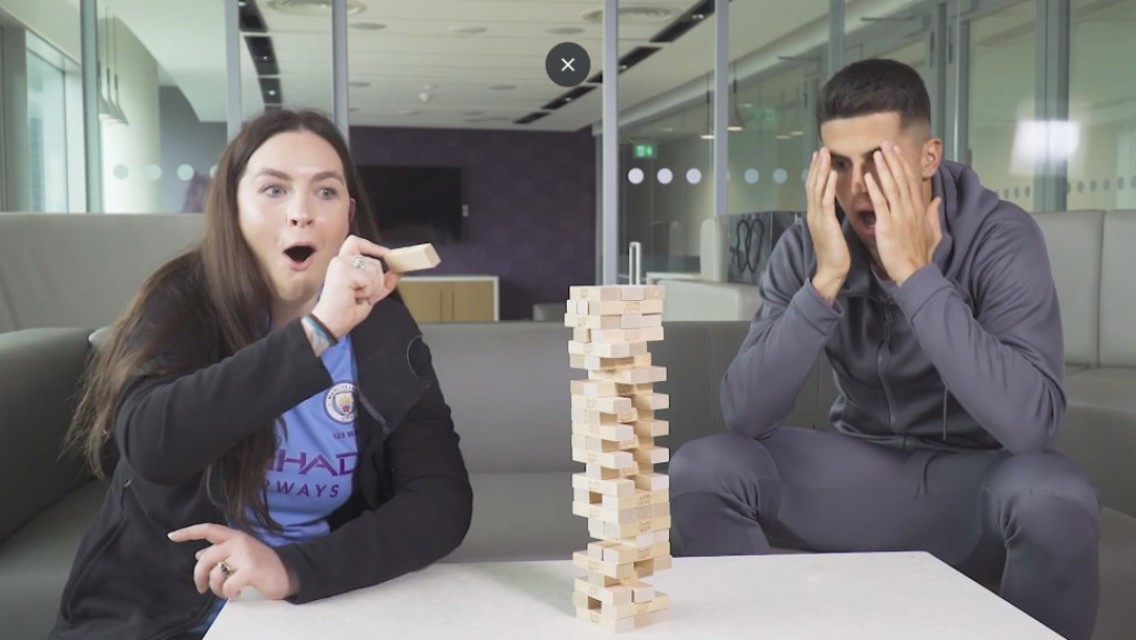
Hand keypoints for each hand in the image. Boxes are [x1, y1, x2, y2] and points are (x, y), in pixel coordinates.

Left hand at [168, 523, 296, 600]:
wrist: (289, 573)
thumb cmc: (263, 565)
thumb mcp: (241, 554)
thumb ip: (221, 553)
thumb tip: (199, 555)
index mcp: (235, 536)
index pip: (207, 529)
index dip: (188, 532)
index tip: (171, 536)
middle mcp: (238, 541)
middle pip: (204, 558)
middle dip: (199, 576)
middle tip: (202, 588)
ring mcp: (245, 554)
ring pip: (215, 574)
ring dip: (216, 588)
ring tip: (226, 591)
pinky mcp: (250, 569)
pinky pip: (227, 585)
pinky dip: (228, 593)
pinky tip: (237, 592)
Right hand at [312, 235, 401, 338]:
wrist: (331, 323)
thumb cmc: (346, 310)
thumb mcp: (371, 293)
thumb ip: (383, 281)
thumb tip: (398, 271)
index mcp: (343, 263)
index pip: (357, 243)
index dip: (373, 247)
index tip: (387, 254)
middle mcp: (340, 260)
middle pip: (375, 262)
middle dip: (377, 282)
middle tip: (363, 295)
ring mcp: (341, 263)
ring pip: (375, 270)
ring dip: (372, 288)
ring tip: (357, 296)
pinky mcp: (343, 270)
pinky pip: (369, 279)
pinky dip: (367, 292)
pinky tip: (354, 296)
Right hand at [806, 148, 850, 302]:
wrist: (831, 270)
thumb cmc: (836, 254)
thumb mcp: (832, 231)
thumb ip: (831, 217)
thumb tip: (834, 207)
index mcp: (816, 214)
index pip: (815, 188)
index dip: (817, 172)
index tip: (820, 157)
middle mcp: (813, 213)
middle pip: (812, 184)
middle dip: (816, 166)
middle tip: (821, 149)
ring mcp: (817, 217)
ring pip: (817, 188)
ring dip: (821, 170)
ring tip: (824, 154)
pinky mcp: (825, 223)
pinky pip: (826, 200)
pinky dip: (829, 185)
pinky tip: (833, 174)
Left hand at [864, 141, 941, 283]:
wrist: (914, 272)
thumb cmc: (920, 255)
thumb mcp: (932, 232)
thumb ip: (933, 214)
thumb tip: (936, 200)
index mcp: (919, 209)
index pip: (911, 181)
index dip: (904, 164)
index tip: (898, 151)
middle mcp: (910, 209)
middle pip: (902, 179)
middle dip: (894, 160)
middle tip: (885, 143)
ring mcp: (900, 216)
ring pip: (892, 186)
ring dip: (884, 168)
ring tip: (877, 153)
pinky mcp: (888, 225)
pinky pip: (881, 203)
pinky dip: (875, 188)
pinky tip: (869, 176)